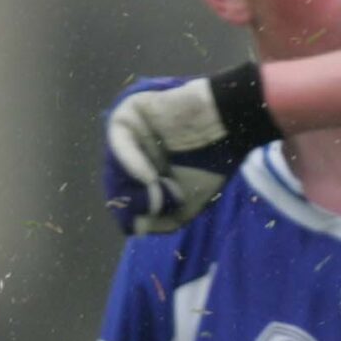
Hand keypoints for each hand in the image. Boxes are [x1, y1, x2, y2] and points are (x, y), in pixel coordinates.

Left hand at [103, 66, 281, 233]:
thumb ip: (161, 221)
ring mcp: (129, 133)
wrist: (226, 126)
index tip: (150, 222)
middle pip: (115, 183)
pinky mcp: (128, 112)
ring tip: (159, 192)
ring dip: (133, 185)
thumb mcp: (186, 206)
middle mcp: (133, 153)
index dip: (133, 214)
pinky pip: (118, 139)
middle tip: (156, 208)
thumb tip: (136, 229)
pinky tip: (150, 177)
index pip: (125, 198)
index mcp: (145, 173)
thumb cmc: (211, 165)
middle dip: (133, 202)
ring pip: (114, 165)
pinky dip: (129, 163)